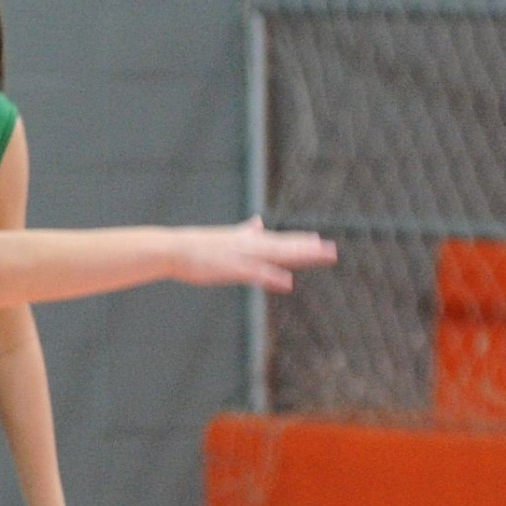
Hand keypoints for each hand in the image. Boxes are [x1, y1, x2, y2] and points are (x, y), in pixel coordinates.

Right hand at [174, 217, 336, 290]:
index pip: (278, 239)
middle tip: (332, 251)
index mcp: (247, 240)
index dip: (299, 240)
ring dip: (298, 256)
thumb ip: (245, 231)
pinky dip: (272, 277)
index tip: (319, 240)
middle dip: (308, 249)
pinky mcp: (231, 268)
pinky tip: (287, 282)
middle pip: (284, 247)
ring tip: (318, 258)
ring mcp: (241, 256)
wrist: (173, 249)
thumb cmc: (195, 247)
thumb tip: (258, 223)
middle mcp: (249, 245)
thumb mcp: (225, 237)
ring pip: (276, 255)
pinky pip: (256, 274)